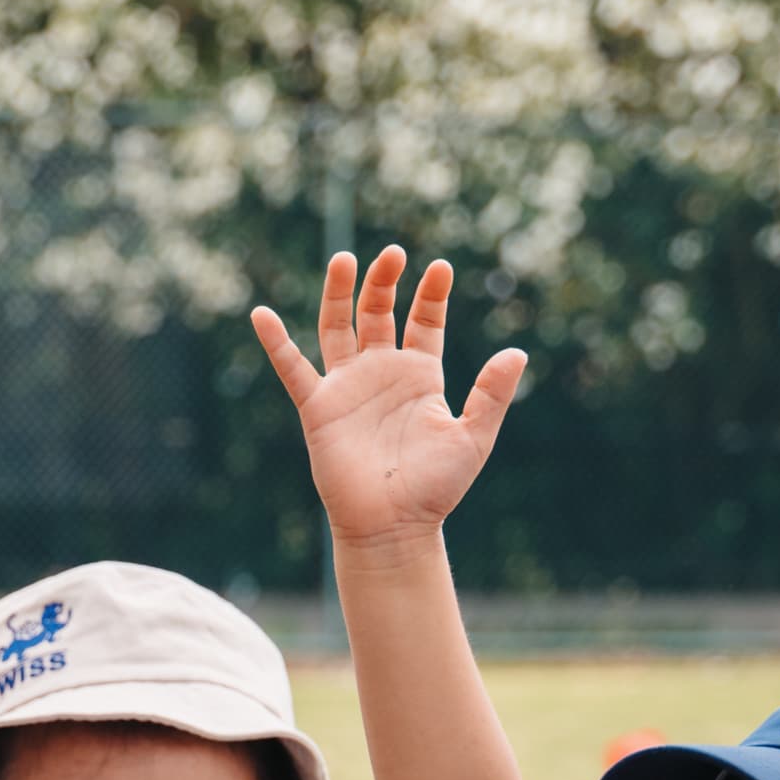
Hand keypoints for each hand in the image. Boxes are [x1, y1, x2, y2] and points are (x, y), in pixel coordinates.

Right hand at [253, 249, 525, 554]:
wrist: (393, 526)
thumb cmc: (436, 489)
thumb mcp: (474, 437)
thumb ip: (493, 394)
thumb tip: (518, 353)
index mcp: (420, 377)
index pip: (423, 321)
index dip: (431, 294)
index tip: (441, 267)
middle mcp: (381, 374)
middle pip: (378, 313)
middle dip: (384, 282)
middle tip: (394, 252)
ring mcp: (348, 388)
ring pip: (337, 327)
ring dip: (338, 293)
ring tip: (344, 259)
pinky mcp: (319, 408)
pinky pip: (293, 369)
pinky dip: (276, 343)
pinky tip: (260, 314)